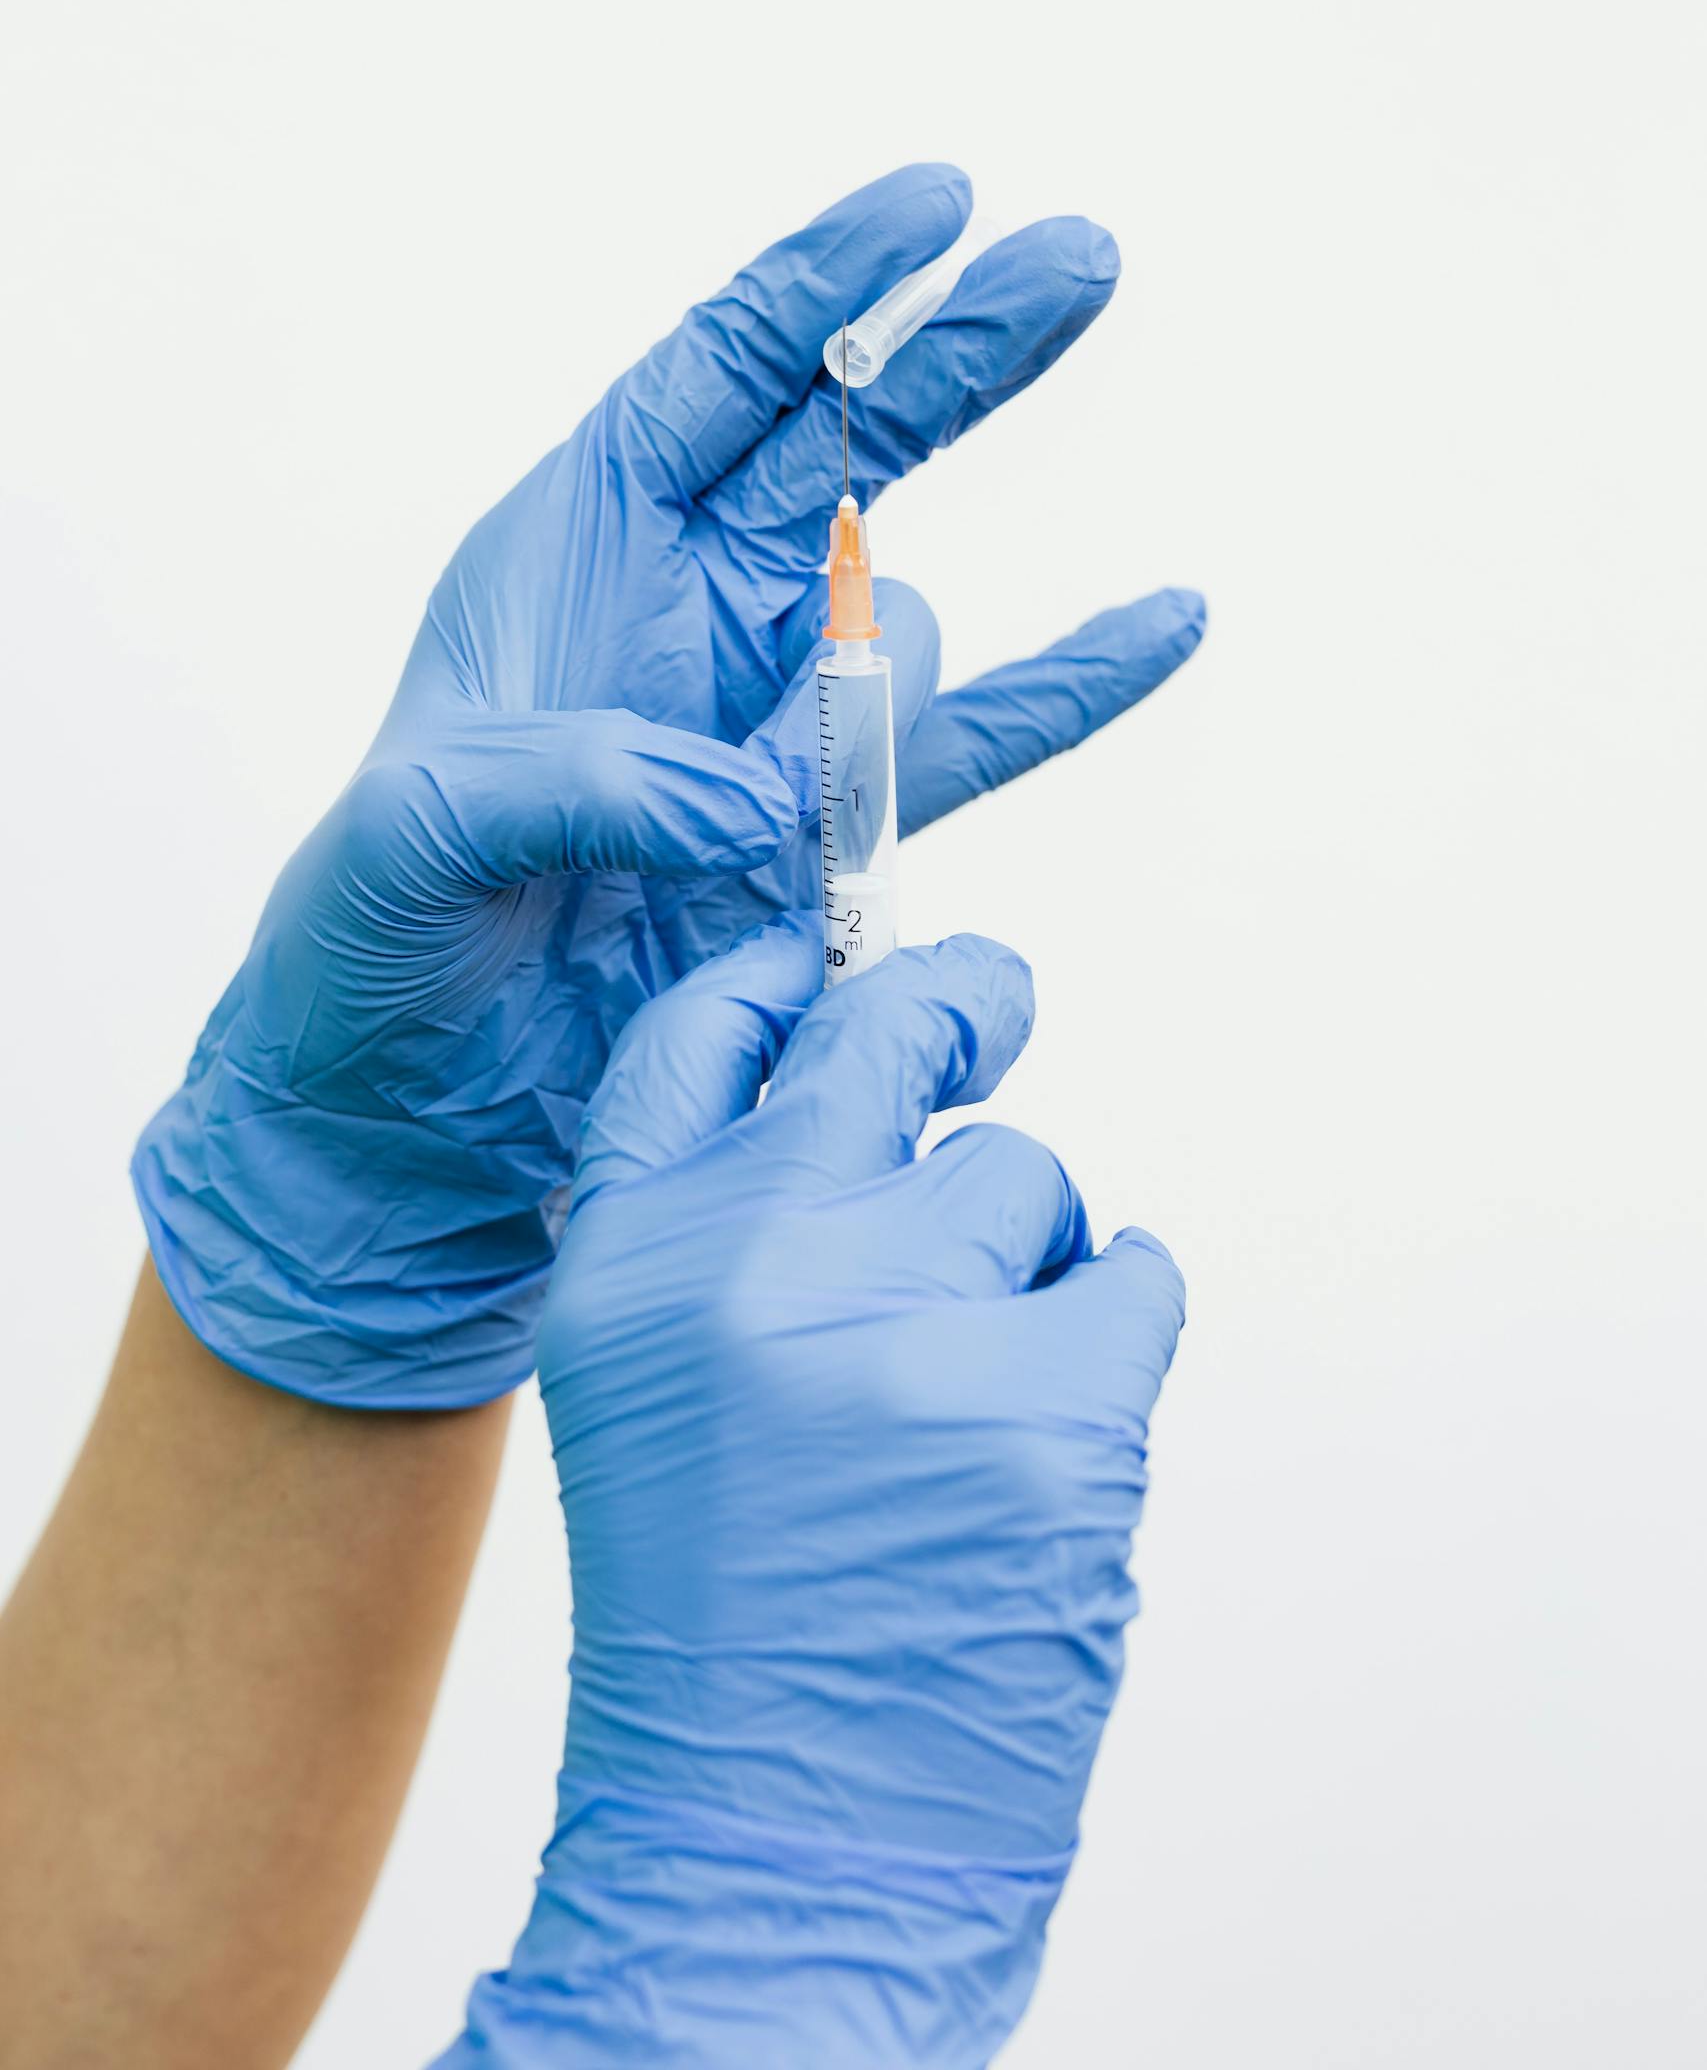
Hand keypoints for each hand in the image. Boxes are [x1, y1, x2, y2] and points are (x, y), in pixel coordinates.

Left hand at [135, 166, 1203, 1403]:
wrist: (407, 1108)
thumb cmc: (367, 946)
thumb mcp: (414, 837)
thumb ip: (577, 784)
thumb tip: (753, 800)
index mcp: (574, 551)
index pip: (718, 376)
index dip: (828, 284)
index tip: (939, 202)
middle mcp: (687, 611)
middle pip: (855, 442)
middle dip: (962, 349)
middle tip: (1084, 257)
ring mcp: (769, 718)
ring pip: (908, 618)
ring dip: (899, 674)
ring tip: (751, 812)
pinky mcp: (823, 837)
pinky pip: (971, 747)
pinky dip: (1071, 691)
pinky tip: (1168, 623)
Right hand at [435, 918, 1184, 2068]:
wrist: (773, 1853)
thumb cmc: (717, 1627)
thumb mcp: (649, 1399)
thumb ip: (719, 1235)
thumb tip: (853, 1095)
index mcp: (632, 1264)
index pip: (702, 1035)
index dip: (780, 975)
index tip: (833, 954)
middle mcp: (755, 1265)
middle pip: (886, 1034)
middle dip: (956, 1001)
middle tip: (988, 998)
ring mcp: (909, 1329)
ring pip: (1020, 1175)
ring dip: (1022, 1256)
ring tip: (966, 1400)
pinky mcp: (1055, 1408)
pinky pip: (1134, 1271)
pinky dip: (1111, 1325)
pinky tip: (1048, 1430)